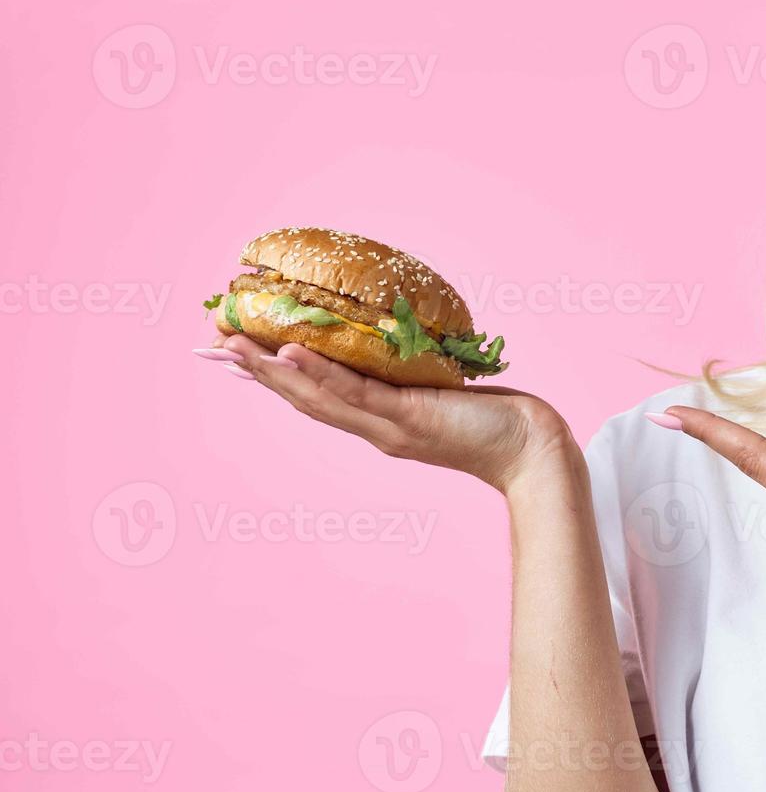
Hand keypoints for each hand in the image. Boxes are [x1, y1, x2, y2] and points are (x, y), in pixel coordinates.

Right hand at [199, 332, 578, 494]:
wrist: (530, 449)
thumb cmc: (493, 418)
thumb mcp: (440, 391)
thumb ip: (412, 374)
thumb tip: (396, 342)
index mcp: (377, 420)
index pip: (312, 394)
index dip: (269, 375)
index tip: (231, 353)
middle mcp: (373, 428)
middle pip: (301, 397)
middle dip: (254, 372)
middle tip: (210, 344)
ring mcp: (386, 426)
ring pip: (317, 397)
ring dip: (271, 372)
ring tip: (234, 346)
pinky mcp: (407, 417)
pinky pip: (355, 393)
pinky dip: (320, 373)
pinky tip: (291, 353)